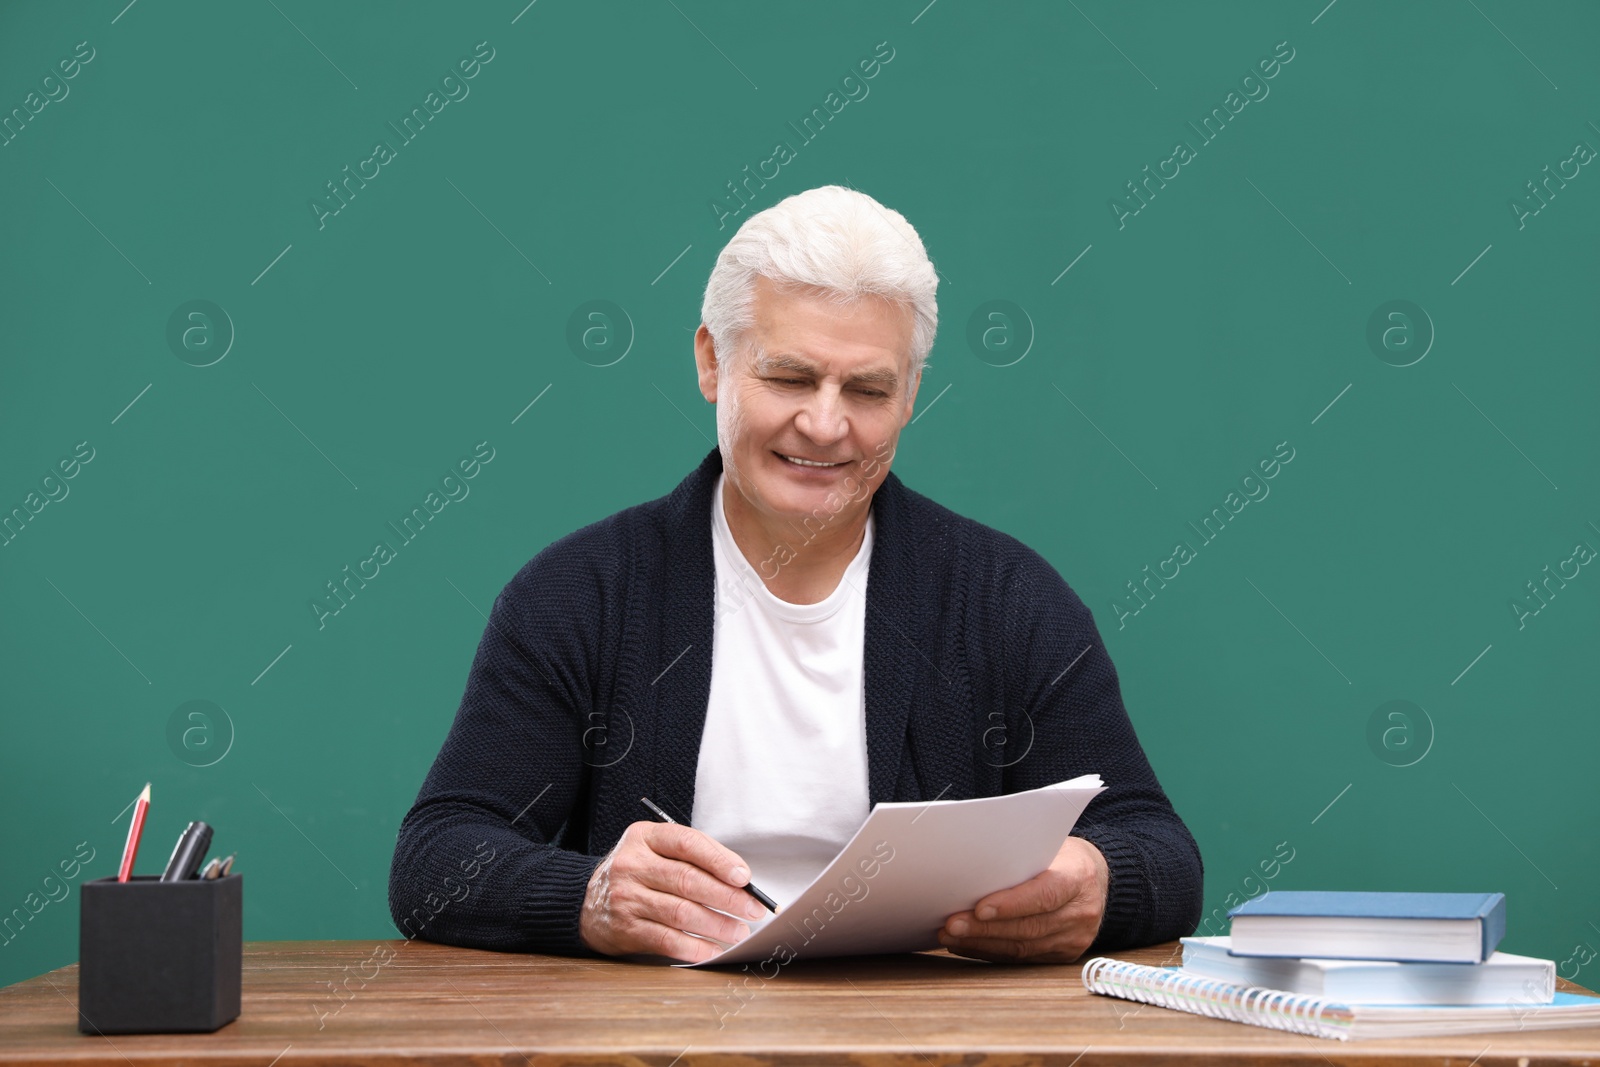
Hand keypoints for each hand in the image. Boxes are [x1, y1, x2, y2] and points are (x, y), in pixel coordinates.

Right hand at [579, 820, 766, 962]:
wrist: (585, 900)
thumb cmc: (635, 873)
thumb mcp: (654, 850)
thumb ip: (692, 858)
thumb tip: (739, 882)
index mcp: (645, 837)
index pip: (687, 843)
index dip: (719, 860)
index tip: (744, 877)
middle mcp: (633, 865)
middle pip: (687, 880)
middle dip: (726, 897)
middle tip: (752, 910)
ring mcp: (627, 898)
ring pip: (680, 912)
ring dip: (716, 925)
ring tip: (738, 932)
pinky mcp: (625, 929)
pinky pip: (666, 940)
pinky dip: (693, 947)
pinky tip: (711, 950)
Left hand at [936, 836, 1108, 962]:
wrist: (1096, 878)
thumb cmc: (1061, 856)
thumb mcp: (1048, 845)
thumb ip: (1020, 856)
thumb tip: (970, 864)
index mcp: (1079, 877)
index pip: (1045, 894)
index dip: (1011, 904)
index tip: (979, 908)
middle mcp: (1082, 912)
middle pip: (1029, 926)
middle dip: (985, 928)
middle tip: (951, 924)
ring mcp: (1075, 938)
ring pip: (1023, 947)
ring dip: (982, 943)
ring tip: (951, 935)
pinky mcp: (1064, 954)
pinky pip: (1023, 958)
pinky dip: (992, 952)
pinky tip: (968, 944)